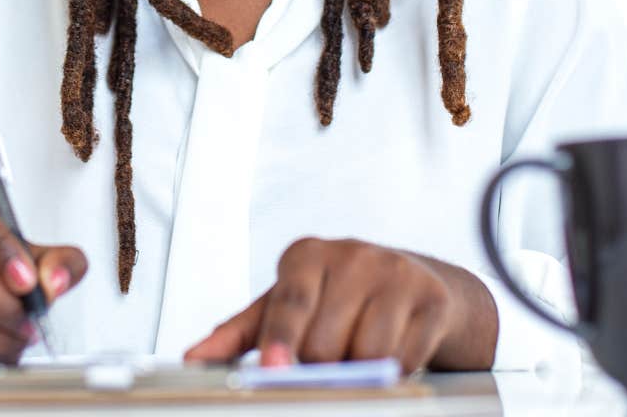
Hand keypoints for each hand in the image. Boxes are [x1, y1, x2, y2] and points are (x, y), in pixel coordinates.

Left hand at [182, 237, 498, 372]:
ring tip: (358, 354)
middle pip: (325, 341)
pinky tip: (392, 351)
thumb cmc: (339, 296)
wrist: (419, 282)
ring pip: (367, 354)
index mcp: (307, 255)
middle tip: (327, 359)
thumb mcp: (288, 305)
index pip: (289, 301)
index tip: (274, 368)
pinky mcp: (431, 298)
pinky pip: (405, 358)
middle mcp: (352, 256)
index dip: (281, 339)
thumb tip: (194, 357)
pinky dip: (394, 371)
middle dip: (322, 365)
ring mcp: (396, 273)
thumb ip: (240, 333)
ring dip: (360, 371)